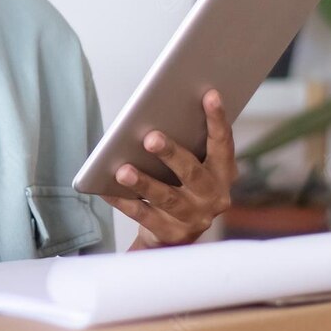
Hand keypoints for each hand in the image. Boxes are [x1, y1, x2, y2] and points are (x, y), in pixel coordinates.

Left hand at [102, 88, 236, 248]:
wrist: (174, 236)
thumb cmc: (180, 186)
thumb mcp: (189, 167)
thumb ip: (185, 144)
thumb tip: (159, 110)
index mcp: (222, 174)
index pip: (223, 144)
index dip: (218, 120)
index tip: (210, 94)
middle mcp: (213, 197)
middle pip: (192, 172)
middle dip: (171, 154)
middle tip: (151, 137)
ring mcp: (194, 218)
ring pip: (167, 197)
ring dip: (144, 183)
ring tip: (122, 170)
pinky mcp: (171, 234)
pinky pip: (143, 216)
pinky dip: (124, 202)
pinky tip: (107, 189)